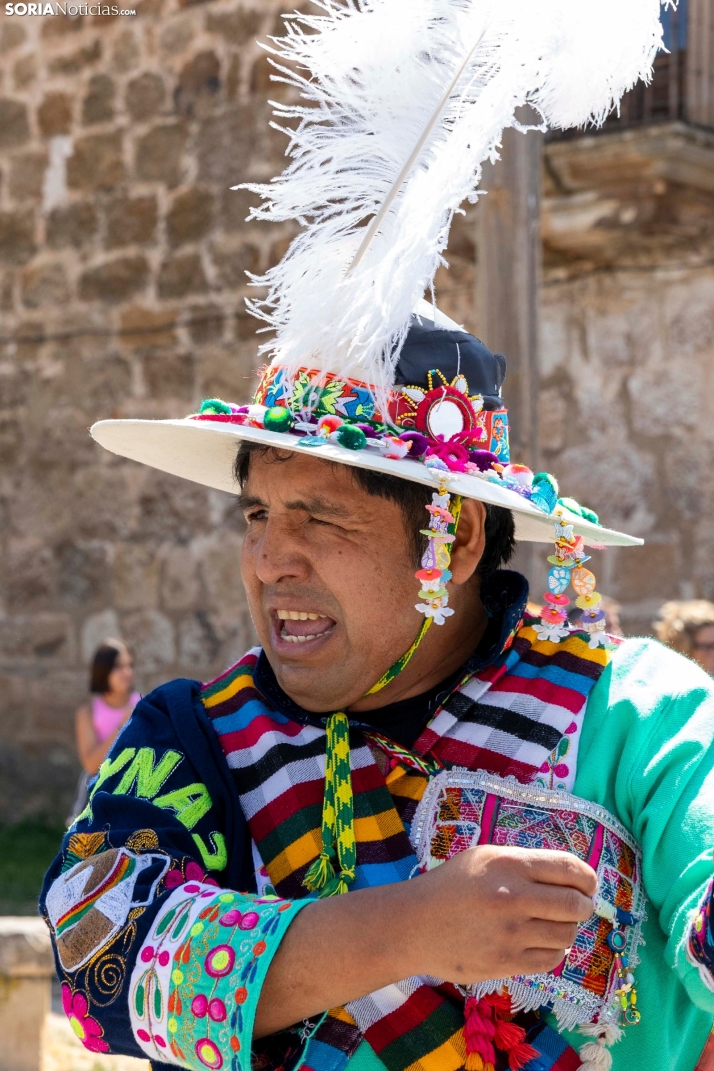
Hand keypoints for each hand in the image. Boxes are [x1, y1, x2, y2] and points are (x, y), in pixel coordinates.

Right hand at [408, 845, 597, 983]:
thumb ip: (525, 864)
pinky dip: (554, 951)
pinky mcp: (506, 963)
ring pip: (566, 935)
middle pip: (576, 905)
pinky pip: (551, 960)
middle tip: (577, 906)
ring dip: (567, 929)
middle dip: (583, 905)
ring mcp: (510, 934)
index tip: (588, 884)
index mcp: (509, 864)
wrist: (413, 925)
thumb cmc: (451, 886)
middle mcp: (513, 898)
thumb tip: (571, 878)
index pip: (570, 869)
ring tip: (552, 924)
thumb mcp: (485, 858)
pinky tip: (541, 942)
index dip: (588, 878)